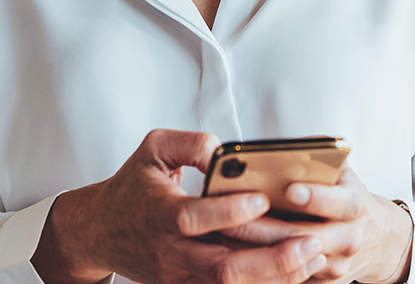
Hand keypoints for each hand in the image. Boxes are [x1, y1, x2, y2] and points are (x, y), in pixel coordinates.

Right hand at [32, 129, 327, 283]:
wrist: (101, 231)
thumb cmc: (134, 185)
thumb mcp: (153, 148)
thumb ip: (191, 143)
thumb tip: (225, 150)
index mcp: (160, 212)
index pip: (195, 218)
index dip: (230, 211)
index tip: (263, 199)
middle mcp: (170, 251)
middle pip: (222, 267)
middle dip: (271, 258)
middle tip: (309, 241)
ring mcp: (179, 276)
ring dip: (276, 276)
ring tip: (313, 258)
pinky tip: (295, 272)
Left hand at [217, 169, 412, 282]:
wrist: (376, 239)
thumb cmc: (347, 196)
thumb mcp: (343, 172)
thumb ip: (319, 157)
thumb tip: (288, 146)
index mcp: (356, 206)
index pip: (340, 202)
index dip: (316, 197)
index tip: (291, 190)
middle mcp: (348, 239)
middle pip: (303, 237)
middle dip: (264, 227)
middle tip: (230, 215)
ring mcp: (334, 266)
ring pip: (289, 262)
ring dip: (252, 249)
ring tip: (219, 232)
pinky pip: (285, 279)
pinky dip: (256, 267)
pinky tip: (228, 252)